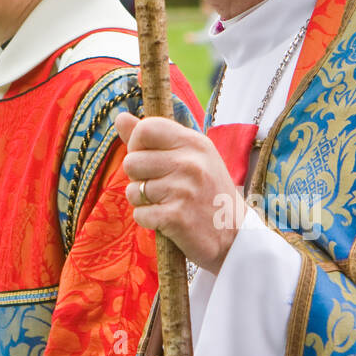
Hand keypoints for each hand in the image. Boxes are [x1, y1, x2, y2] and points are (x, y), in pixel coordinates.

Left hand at [115, 112, 245, 274]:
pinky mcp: (177, 216)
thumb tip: (120, 117)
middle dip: (138, 178)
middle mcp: (190, 162)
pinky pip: (140, 214)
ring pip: (133, 190)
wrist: (235, 237)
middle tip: (162, 187)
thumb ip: (153, 137)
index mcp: (194, 143)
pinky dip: (148, 220)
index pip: (145, 128)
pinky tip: (168, 221)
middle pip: (131, 162)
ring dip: (143, 201)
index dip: (137, 145)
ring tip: (167, 204)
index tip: (149, 158)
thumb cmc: (207, 193)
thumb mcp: (190, 157)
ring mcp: (184, 189)